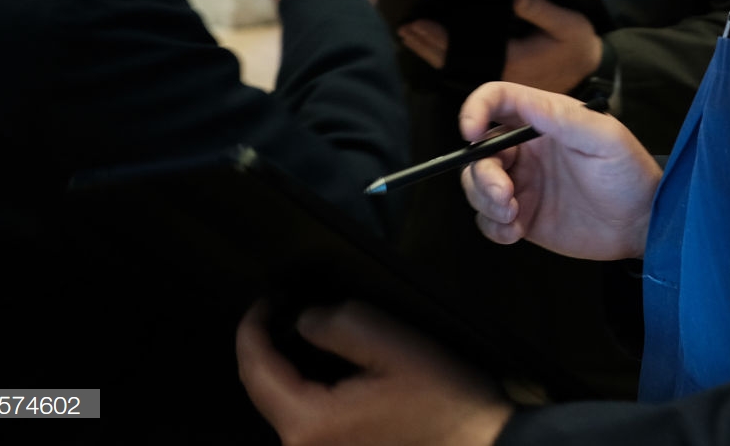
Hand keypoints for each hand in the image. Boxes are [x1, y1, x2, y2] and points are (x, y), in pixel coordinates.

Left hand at [236, 299, 512, 445]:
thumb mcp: (394, 345)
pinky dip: (304, 389)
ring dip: (285, 368)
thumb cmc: (442, 400)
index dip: (252, 325)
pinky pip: (302, 419)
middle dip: (266, 345)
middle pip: (262, 389)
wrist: (477, 445)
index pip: (255, 368)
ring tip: (303, 334)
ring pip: (281, 404)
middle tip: (283, 308)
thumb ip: (339, 324)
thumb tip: (304, 320)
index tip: (266, 298)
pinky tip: (323, 370)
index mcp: (308, 421)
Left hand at [397, 0, 601, 94]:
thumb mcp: (568, 24)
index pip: (464, 49)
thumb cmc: (577, 47)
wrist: (590, 72)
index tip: (417, 23)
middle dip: (427, 43)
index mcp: (511, 60)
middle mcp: (500, 74)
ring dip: (432, 52)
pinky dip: (447, 57)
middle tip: (405, 27)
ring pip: (456, 68)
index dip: (438, 37)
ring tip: (412, 36)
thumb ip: (542, 10)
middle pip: (453, 61)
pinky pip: (466, 69)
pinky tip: (436, 48)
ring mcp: (498, 79)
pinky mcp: (501, 79)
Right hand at [458, 81, 660, 260]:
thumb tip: (527, 102)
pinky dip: (493, 227)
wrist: (642, 224)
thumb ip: (564, 119)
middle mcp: (527, 149)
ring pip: (477, 186)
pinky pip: (488, 220)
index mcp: (545, 119)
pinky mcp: (522, 216)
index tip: (470, 132)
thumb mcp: (604, 139)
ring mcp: (523, 183)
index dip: (476, 109)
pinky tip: (516, 232)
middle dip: (481, 174)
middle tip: (505, 195)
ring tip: (514, 216)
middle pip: (479, 151)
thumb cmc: (630, 174)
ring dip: (485, 201)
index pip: (498, 100)